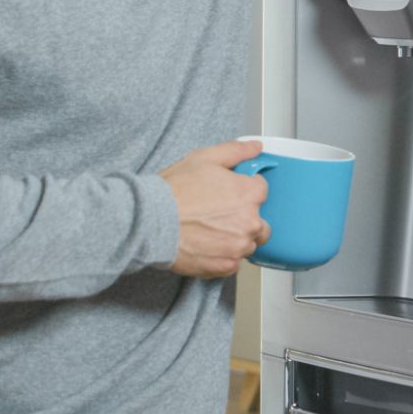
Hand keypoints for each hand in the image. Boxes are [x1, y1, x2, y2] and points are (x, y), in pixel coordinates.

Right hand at [161, 139, 272, 278]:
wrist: (150, 222)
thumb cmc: (174, 191)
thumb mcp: (204, 158)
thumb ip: (236, 151)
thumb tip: (256, 148)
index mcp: (248, 194)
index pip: (262, 191)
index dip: (244, 189)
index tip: (229, 193)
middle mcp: (249, 222)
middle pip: (260, 222)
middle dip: (245, 218)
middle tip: (219, 215)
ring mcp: (238, 246)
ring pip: (247, 244)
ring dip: (235, 239)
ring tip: (210, 231)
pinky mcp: (226, 266)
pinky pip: (233, 263)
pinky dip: (223, 256)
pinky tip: (206, 245)